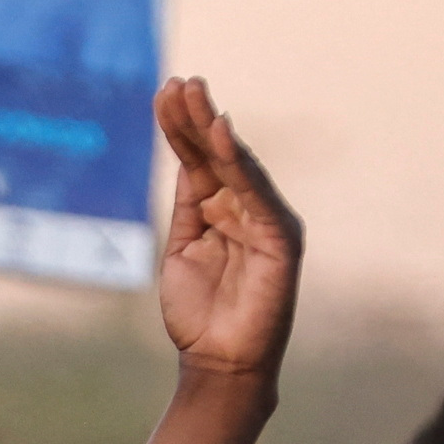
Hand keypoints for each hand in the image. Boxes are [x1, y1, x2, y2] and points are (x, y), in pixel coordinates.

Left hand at [153, 79, 300, 385]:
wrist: (219, 363)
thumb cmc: (199, 314)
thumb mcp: (184, 249)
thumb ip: (191, 205)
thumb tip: (188, 160)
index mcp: (222, 211)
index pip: (200, 161)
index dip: (181, 128)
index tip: (163, 93)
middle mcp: (248, 210)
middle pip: (218, 154)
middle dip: (195, 116)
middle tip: (176, 80)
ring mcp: (266, 222)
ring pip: (237, 164)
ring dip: (212, 127)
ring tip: (192, 92)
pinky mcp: (280, 238)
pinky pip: (255, 192)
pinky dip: (239, 162)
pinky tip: (220, 133)